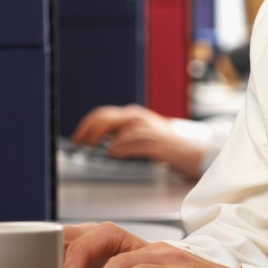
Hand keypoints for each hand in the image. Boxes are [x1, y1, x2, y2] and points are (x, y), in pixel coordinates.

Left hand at [71, 104, 207, 178]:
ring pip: (120, 127)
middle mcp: (139, 118)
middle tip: (81, 145)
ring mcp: (148, 128)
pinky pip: (134, 141)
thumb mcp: (140, 136)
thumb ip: (122, 135)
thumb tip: (98, 142)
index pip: (102, 114)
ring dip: (104, 138)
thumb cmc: (164, 147)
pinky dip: (122, 147)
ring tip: (95, 150)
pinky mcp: (156, 141)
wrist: (191, 154)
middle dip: (90, 132)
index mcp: (133, 115)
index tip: (77, 138)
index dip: (86, 126)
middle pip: (107, 118)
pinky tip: (114, 153)